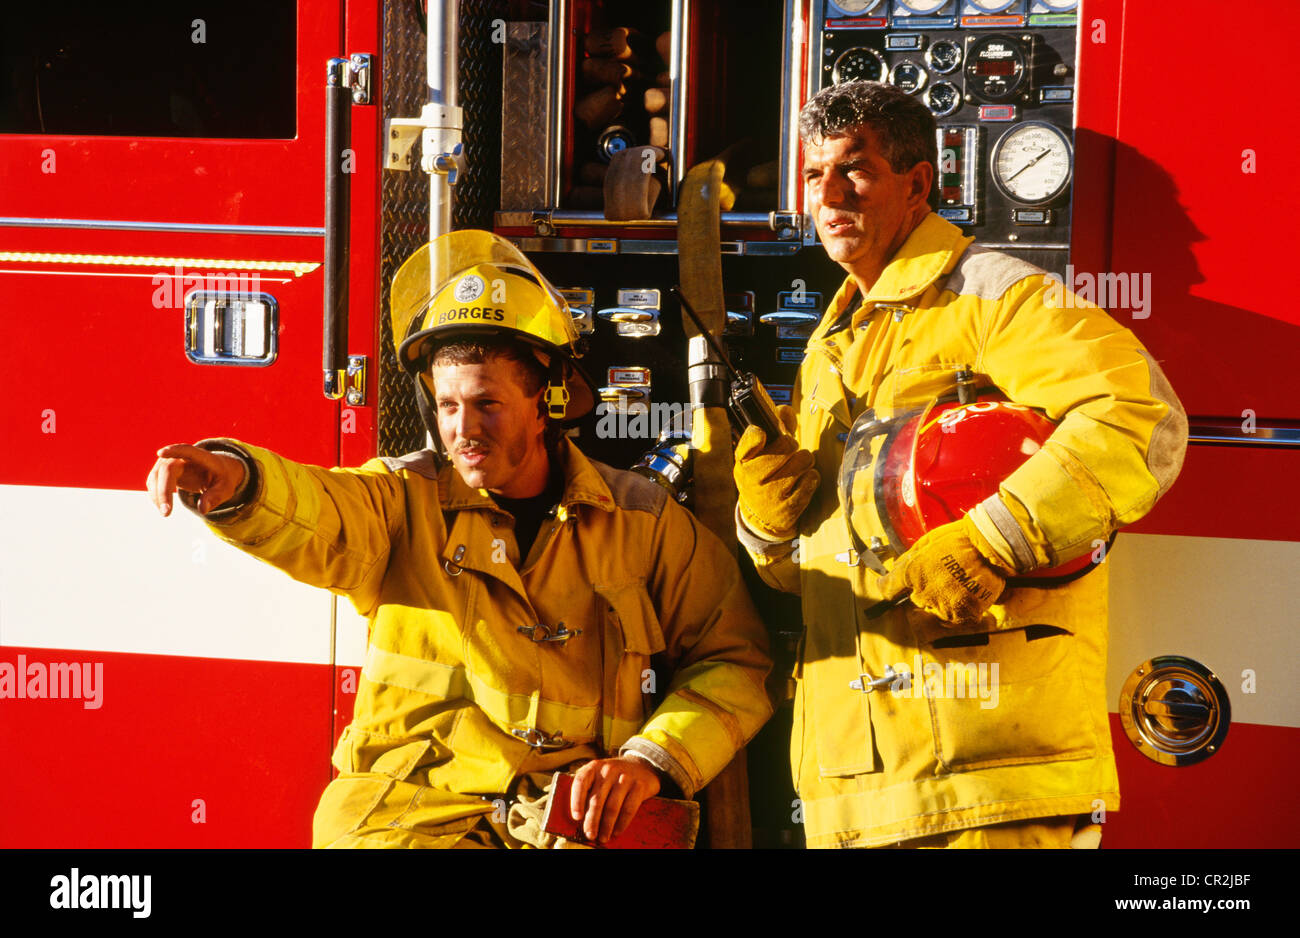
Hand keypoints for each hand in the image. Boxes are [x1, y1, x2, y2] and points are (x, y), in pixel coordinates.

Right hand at [147, 444, 246, 516]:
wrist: (215, 473)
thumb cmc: (221, 479)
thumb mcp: (225, 489)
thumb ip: (215, 497)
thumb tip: (202, 510)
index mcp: (202, 456)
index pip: (187, 450)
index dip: (174, 450)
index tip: (161, 453)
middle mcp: (182, 457)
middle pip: (167, 469)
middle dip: (164, 491)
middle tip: (166, 513)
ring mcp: (169, 462)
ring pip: (156, 476)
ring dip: (157, 496)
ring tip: (166, 513)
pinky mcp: (162, 471)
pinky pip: (154, 483)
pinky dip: (156, 496)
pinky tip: (164, 507)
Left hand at [569, 756, 660, 843]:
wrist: (641, 766)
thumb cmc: (613, 776)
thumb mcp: (599, 775)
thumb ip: (589, 790)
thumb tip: (580, 818)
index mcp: (594, 767)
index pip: (580, 782)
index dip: (576, 801)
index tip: (576, 818)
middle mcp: (608, 770)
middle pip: (597, 800)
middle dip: (592, 821)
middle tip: (590, 835)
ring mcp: (625, 777)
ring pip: (612, 806)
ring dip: (606, 826)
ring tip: (603, 837)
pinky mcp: (639, 786)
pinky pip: (628, 809)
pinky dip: (621, 823)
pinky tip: (616, 831)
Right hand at [733, 404, 818, 540]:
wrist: (760, 518)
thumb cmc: (762, 477)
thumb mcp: (759, 455)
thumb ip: (774, 429)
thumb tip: (785, 410)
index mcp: (742, 463)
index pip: (753, 437)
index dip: (761, 433)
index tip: (764, 434)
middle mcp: (753, 479)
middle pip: (788, 444)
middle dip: (792, 446)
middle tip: (788, 453)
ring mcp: (771, 495)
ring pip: (804, 460)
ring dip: (804, 461)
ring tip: (795, 468)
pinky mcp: (789, 508)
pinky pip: (812, 479)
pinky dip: (811, 478)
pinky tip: (800, 482)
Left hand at [876, 516, 1009, 625]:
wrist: (990, 546)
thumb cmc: (958, 538)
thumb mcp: (926, 543)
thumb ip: (908, 559)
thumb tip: (896, 568)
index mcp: (911, 573)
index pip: (888, 588)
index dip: (885, 586)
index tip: (884, 584)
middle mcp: (923, 593)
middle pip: (915, 598)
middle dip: (923, 588)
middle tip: (940, 574)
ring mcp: (943, 606)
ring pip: (934, 609)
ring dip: (941, 599)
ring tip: (956, 582)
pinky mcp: (962, 614)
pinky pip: (953, 618)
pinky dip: (958, 609)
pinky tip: (965, 593)